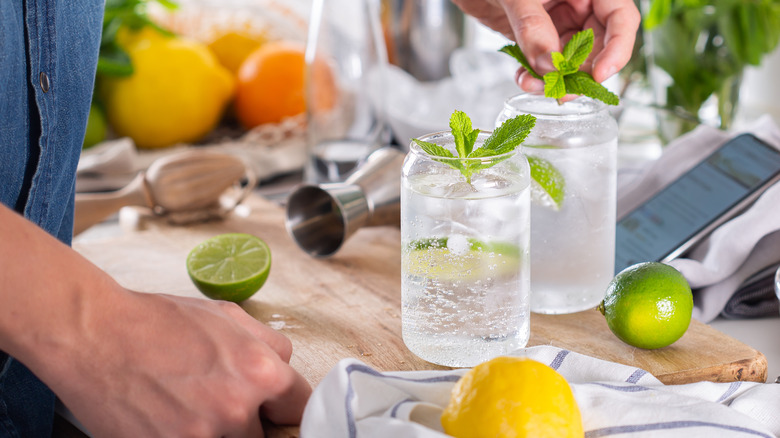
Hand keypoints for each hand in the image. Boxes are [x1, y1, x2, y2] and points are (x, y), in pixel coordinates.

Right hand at [0, 204, 309, 436]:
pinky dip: (183, 436)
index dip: (287, 407)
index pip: (300, 409)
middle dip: (248, 421)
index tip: (277, 409)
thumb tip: (287, 367)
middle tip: (218, 399)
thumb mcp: (228, 315)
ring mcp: (199, 437)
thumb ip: (270, 344)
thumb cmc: (158, 321)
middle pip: (263, 436)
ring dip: (216, 432)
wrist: (94, 334)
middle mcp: (235, 409)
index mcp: (260, 372)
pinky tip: (167, 416)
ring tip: (187, 405)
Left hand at [453, 0, 639, 90]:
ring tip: (535, 85)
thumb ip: (533, 27)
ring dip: (554, 79)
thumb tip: (548, 66)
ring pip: (570, 60)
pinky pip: (545, 62)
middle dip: (580, 72)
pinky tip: (524, 78)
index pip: (621, 18)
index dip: (617, 48)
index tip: (599, 74)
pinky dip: (536, 75)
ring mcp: (559, 22)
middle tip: (563, 91)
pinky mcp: (538, 37)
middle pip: (598, 46)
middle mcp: (579, 5)